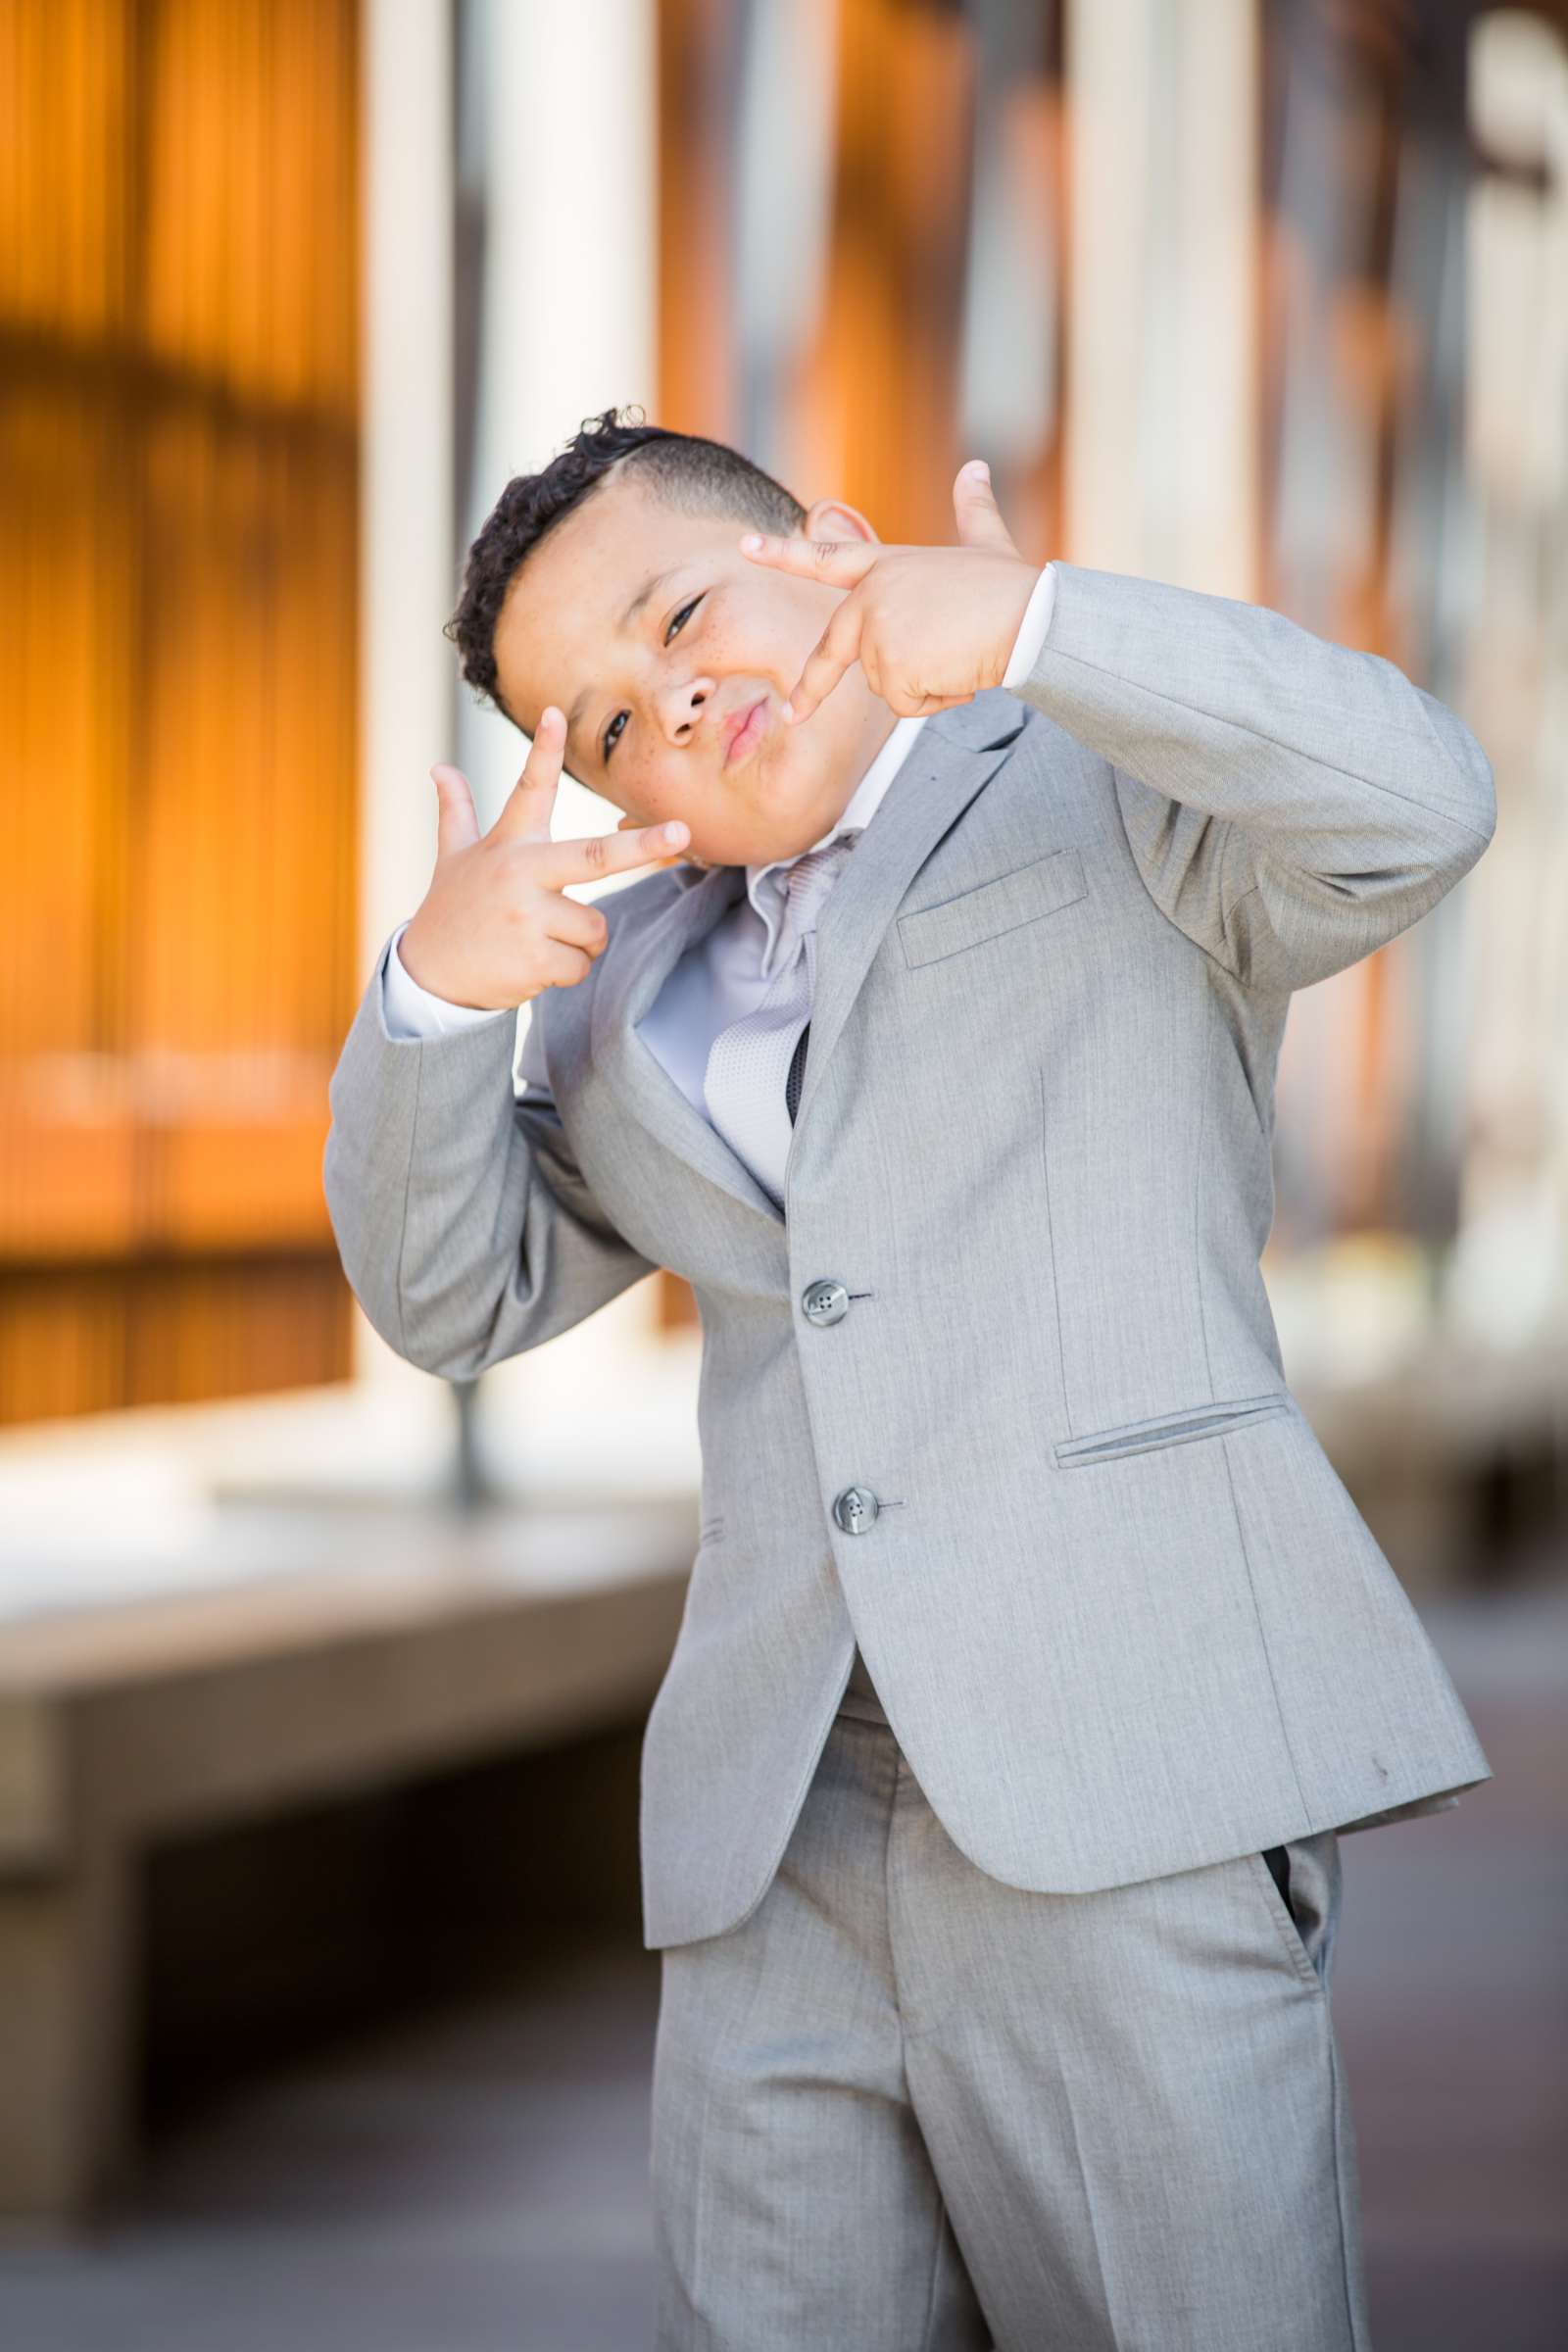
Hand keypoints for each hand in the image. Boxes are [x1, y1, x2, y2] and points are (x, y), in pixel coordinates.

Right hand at [398, 709, 690, 1009]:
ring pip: (595, 929)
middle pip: (594, 857)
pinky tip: (530, 966)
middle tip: (681, 830)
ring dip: (578, 943)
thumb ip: (457, 811)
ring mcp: (527, 916)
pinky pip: (581, 964)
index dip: (544, 752)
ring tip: (536, 941)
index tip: (555, 714)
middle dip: (642, 846)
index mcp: (509, 845)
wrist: (429, 975)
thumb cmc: (452, 908)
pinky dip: (566, 971)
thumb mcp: (455, 857)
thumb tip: (439, 767)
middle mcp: (519, 874)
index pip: (528, 790)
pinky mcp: (534, 958)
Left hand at [737, 461, 1040, 724]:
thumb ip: (972, 509)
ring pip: (886, 685)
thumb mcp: (988, 541)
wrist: (1031, 617)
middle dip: (810, 690)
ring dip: (925, 685)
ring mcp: (877, 629)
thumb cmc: (1015, 585)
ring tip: (959, 653)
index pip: (826, 560)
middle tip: (792, 715)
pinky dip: (937, 700)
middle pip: (833, 651)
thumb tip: (977, 467)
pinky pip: (905, 704)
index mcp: (886, 565)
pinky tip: (960, 671)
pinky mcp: (890, 664)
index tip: (745, 546)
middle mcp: (871, 594)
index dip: (784, 553)